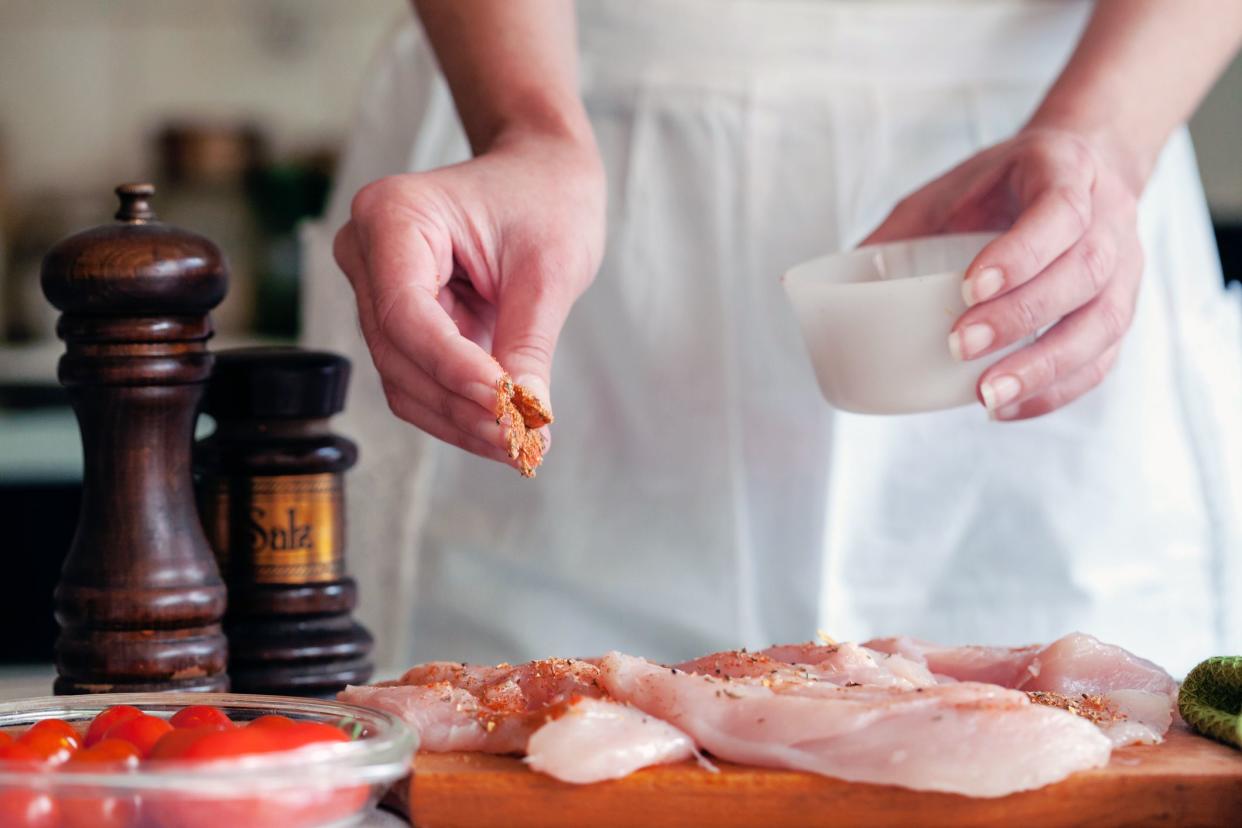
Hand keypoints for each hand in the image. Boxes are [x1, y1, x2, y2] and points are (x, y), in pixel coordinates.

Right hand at [333, 132, 604, 464]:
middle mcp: (367, 251)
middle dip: (461, 405)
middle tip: (522, 441)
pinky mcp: (398, 319)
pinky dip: (459, 410)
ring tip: (522, 445)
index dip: (453, 369)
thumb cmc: (547, 199)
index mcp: (392, 216)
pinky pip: (418, 379)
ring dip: (460, 420)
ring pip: (403, 379)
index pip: (405, 313)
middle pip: (399, 353)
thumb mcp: (550, 269)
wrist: (542, 176)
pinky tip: (503, 431)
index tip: (505, 407)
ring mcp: (376, 288)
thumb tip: (523, 416)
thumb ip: (528, 345)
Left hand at [863, 127, 1143, 419]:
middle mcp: (1108, 220)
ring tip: (987, 396)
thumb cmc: (1004, 183)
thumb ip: (897, 229)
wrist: (1085, 164)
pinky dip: (1057, 389)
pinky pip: (1102, 358)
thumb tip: (813, 281)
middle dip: (1021, 315)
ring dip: (1045, 366)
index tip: (969, 287)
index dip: (1021, 253)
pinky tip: (1008, 407)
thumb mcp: (950, 187)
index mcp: (1067, 173)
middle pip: (1083, 273)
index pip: (1059, 213)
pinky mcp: (1119, 309)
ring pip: (1102, 323)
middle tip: (962, 346)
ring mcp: (1124, 268)